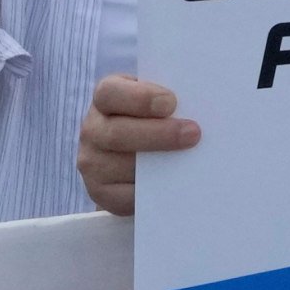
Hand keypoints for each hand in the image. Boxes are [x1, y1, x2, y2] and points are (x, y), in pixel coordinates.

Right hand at [77, 74, 199, 214]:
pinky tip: (174, 182)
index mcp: (105, 98)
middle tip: (193, 134)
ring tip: (190, 160)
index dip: (140, 98)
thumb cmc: (150, 117)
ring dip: (159, 165)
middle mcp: (92, 129)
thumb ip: (165, 100)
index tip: (171, 103)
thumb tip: (197, 105)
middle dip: (159, 134)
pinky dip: (152, 191)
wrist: (131, 153)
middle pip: (118, 133)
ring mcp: (92, 163)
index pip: (110, 93)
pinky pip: (125, 197)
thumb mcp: (152, 101)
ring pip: (122, 167)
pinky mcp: (99, 192)